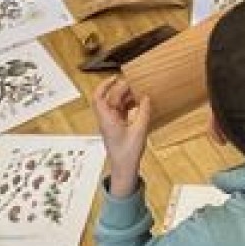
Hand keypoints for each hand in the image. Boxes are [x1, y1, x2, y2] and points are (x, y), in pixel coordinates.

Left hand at [92, 79, 151, 194]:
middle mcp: (107, 119)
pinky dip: (129, 105)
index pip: (99, 98)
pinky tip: (139, 103)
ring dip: (126, 97)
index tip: (115, 77)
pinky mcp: (117, 126)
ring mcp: (111, 123)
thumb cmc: (127, 152)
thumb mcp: (139, 131)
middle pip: (110, 98)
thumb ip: (143, 112)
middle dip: (121, 89)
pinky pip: (121, 111)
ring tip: (139, 92)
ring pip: (116, 104)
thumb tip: (146, 98)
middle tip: (135, 84)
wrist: (123, 168)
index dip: (105, 85)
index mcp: (107, 119)